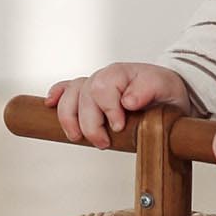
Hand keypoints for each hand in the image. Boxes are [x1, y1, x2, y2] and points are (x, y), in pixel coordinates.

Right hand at [45, 63, 193, 149]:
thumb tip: (128, 101)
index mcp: (120, 73)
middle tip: (104, 142)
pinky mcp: (87, 94)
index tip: (119, 126)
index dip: (108, 110)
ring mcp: (92, 84)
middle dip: (90, 123)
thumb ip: (148, 91)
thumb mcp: (165, 88)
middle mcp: (103, 76)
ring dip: (69, 118)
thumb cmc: (164, 90)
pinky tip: (49, 105)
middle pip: (84, 96)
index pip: (102, 88)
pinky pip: (65, 89)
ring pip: (70, 95)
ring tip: (78, 137)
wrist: (166, 93)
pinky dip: (56, 96)